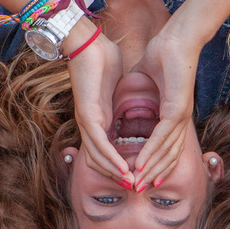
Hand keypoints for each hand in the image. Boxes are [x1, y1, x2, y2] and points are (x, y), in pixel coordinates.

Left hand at [65, 24, 130, 185]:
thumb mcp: (122, 87)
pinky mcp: (87, 116)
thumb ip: (127, 101)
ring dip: (116, 174)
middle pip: (99, 162)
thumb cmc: (105, 60)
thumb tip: (142, 105)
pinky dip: (111, 159)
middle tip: (139, 186)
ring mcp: (87, 121)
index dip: (122, 165)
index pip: (107, 151)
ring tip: (133, 183)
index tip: (142, 173)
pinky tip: (124, 169)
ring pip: (98, 159)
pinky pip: (99, 145)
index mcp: (100, 119)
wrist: (89, 42)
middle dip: (119, 177)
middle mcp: (90, 125)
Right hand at [129, 27, 199, 189]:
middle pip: (168, 156)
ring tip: (137, 183)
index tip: (136, 176)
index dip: (151, 163)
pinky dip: (152, 152)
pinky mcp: (179, 108)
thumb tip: (123, 100)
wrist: (176, 36)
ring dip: (150, 169)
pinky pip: (163, 136)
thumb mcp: (143, 79)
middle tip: (136, 190)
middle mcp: (180, 119)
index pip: (164, 146)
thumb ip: (136, 94)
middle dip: (151, 175)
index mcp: (173, 113)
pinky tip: (142, 164)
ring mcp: (181, 114)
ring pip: (167, 151)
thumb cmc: (161, 53)